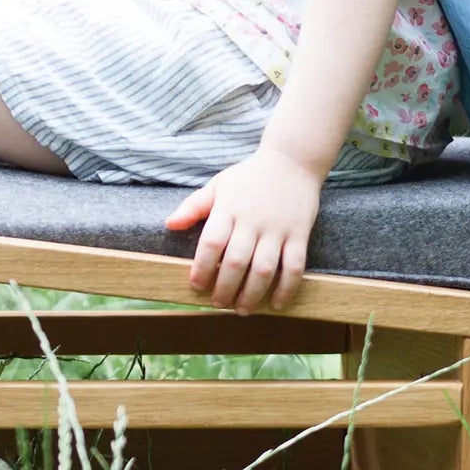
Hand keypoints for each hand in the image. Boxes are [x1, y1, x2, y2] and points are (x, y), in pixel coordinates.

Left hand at [164, 144, 323, 312]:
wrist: (293, 160)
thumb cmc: (251, 176)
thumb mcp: (219, 184)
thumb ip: (194, 206)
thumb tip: (170, 225)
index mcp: (229, 208)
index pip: (211, 243)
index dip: (202, 268)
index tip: (196, 285)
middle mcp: (252, 220)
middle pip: (235, 262)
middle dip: (224, 289)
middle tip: (218, 303)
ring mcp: (277, 228)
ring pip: (263, 269)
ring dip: (251, 294)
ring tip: (242, 309)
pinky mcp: (299, 234)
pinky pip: (294, 266)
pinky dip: (286, 288)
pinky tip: (277, 303)